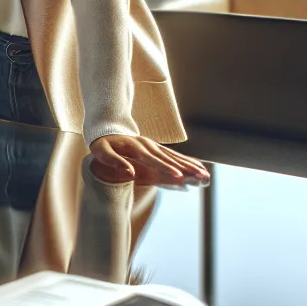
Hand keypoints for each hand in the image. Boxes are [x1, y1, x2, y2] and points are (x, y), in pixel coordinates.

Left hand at [87, 134, 210, 185]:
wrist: (107, 127)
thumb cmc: (102, 143)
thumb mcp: (101, 151)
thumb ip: (113, 161)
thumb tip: (129, 173)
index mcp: (136, 147)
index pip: (153, 160)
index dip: (166, 168)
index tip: (179, 176)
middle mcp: (149, 145)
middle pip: (170, 158)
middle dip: (186, 169)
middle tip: (202, 178)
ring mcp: (154, 146)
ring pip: (175, 157)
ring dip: (191, 166)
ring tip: (206, 176)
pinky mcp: (157, 149)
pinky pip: (174, 156)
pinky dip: (187, 162)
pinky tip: (199, 169)